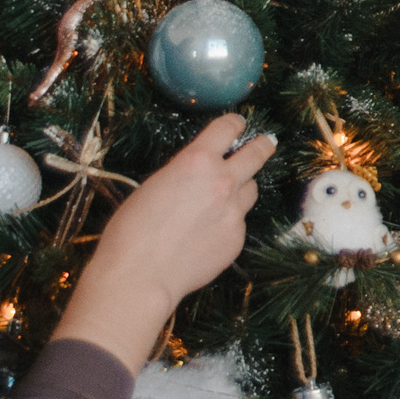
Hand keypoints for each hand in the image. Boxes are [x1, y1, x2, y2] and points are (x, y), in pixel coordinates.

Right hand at [52, 115, 275, 370]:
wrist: (141, 274)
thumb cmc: (132, 230)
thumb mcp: (155, 185)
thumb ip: (184, 174)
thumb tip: (197, 176)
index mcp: (197, 161)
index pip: (228, 128)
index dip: (234, 123)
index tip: (237, 124)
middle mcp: (223, 182)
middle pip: (257, 154)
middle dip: (262, 145)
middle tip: (266, 142)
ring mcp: (234, 212)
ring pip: (251, 189)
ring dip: (243, 187)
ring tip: (228, 194)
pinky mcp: (237, 239)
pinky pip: (240, 222)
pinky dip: (230, 222)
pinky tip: (209, 233)